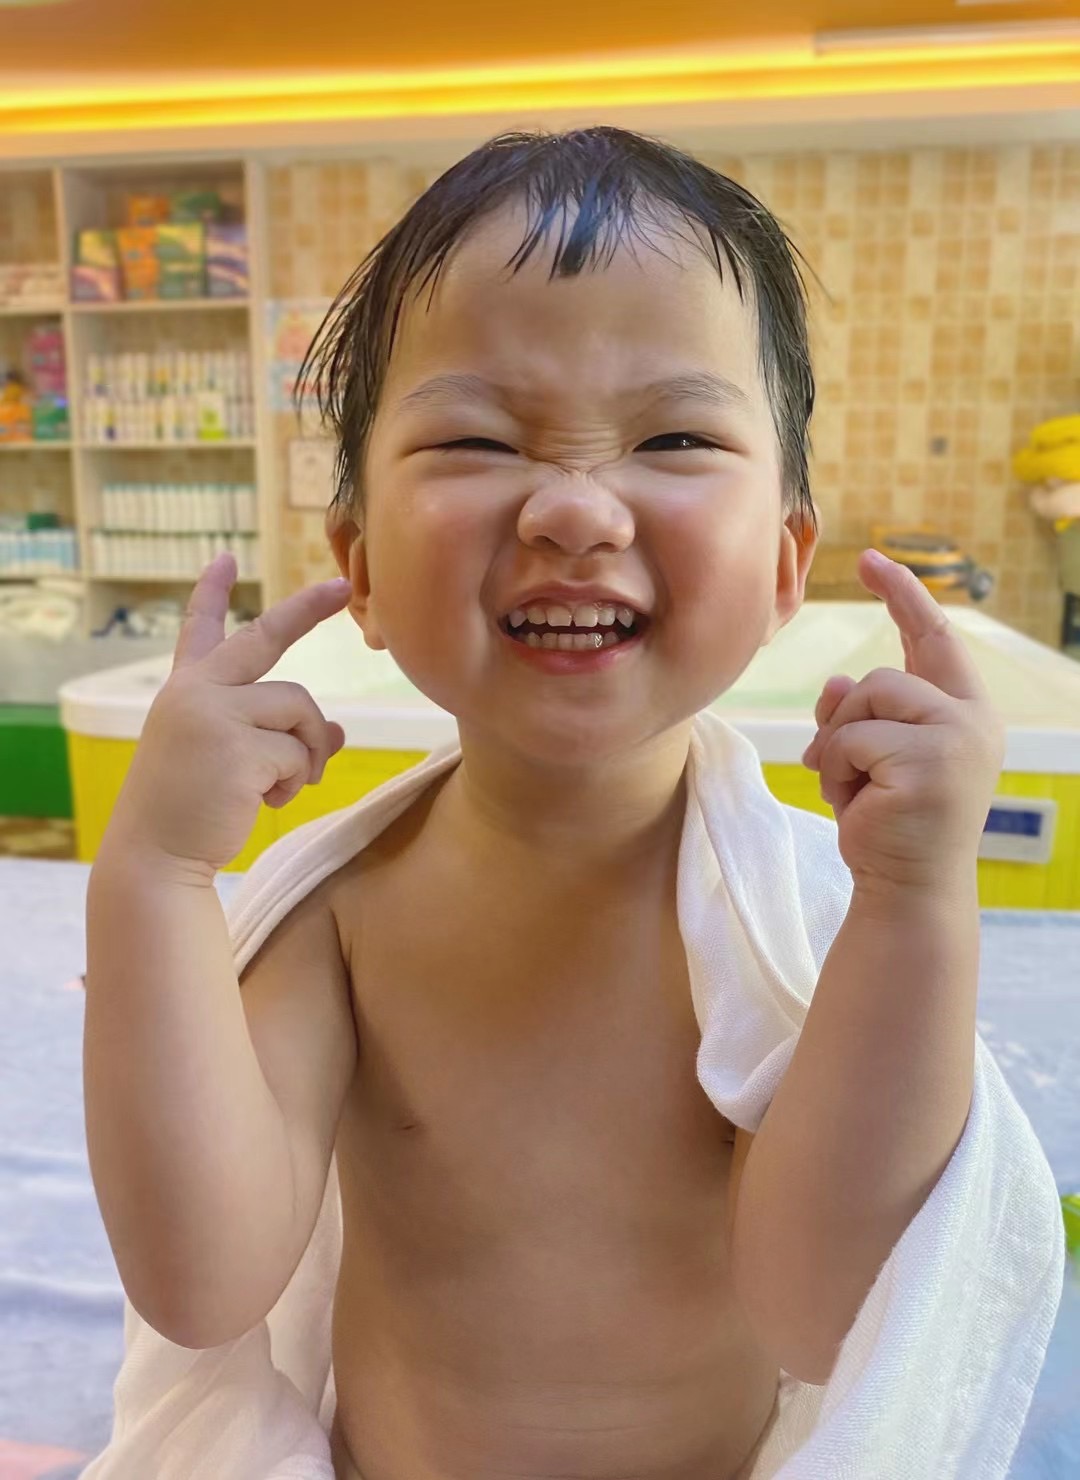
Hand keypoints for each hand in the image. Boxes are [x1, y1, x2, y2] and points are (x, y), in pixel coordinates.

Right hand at [105, 553, 351, 874]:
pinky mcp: (237, 747)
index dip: (210, 593)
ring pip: (300, 707)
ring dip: (308, 749)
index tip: (224, 558)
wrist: (155, 858)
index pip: (198, 631)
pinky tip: (266, 801)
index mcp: (184, 692)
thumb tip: (338, 730)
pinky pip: (299, 751)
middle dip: (307, 610)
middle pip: (264, 637)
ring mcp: (214, 714)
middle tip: (341, 588)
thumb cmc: (191, 813)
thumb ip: (277, 737)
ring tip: (285, 783)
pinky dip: (296, 779)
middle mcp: (195, 692)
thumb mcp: (233, 763)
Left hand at [800, 550, 1004, 894]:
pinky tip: (854, 803)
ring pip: (866, 702)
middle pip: (882, 678)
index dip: (902, 596)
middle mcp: (973, 721)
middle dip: (844, 721)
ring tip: (849, 789)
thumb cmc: (889, 825)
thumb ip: (860, 715)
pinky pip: (853, 738)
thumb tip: (837, 683)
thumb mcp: (869, 759)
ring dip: (837, 747)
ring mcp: (957, 741)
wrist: (905, 890)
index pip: (933, 638)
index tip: (870, 560)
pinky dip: (836, 769)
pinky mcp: (929, 763)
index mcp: (966, 713)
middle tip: (838, 771)